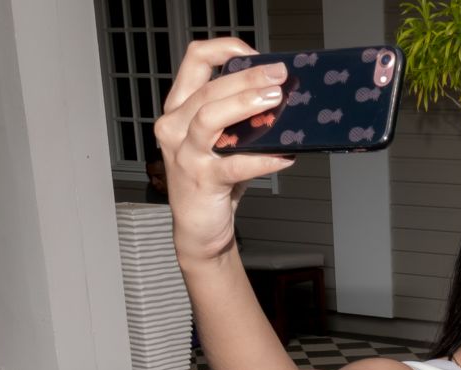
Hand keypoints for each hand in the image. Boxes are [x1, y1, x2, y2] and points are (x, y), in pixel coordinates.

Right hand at [153, 38, 296, 263]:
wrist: (200, 228)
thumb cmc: (213, 180)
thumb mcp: (221, 141)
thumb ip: (239, 119)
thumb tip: (280, 97)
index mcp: (178, 108)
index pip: (194, 60)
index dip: (225, 49)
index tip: (256, 55)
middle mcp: (174, 126)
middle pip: (208, 89)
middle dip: (246, 77)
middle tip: (279, 76)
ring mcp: (184, 153)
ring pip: (210, 117)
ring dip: (245, 104)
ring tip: (276, 100)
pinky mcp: (202, 180)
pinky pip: (235, 165)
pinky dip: (263, 160)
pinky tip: (286, 157)